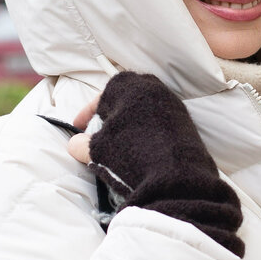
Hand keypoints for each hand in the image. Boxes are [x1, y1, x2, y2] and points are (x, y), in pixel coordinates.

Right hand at [66, 73, 244, 256]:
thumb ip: (81, 144)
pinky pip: (160, 122)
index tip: (78, 128)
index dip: (86, 114)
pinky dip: (146, 132)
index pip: (101, 96)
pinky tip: (141, 149)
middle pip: (125, 98)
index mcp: (129, 85)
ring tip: (119, 143)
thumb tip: (75, 144)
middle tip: (100, 132)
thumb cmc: (128, 152)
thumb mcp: (98, 149)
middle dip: (110, 115)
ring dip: (129, 124)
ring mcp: (172, 104)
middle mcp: (153, 88)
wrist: (173, 174)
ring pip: (144, 110)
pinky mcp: (186, 122)